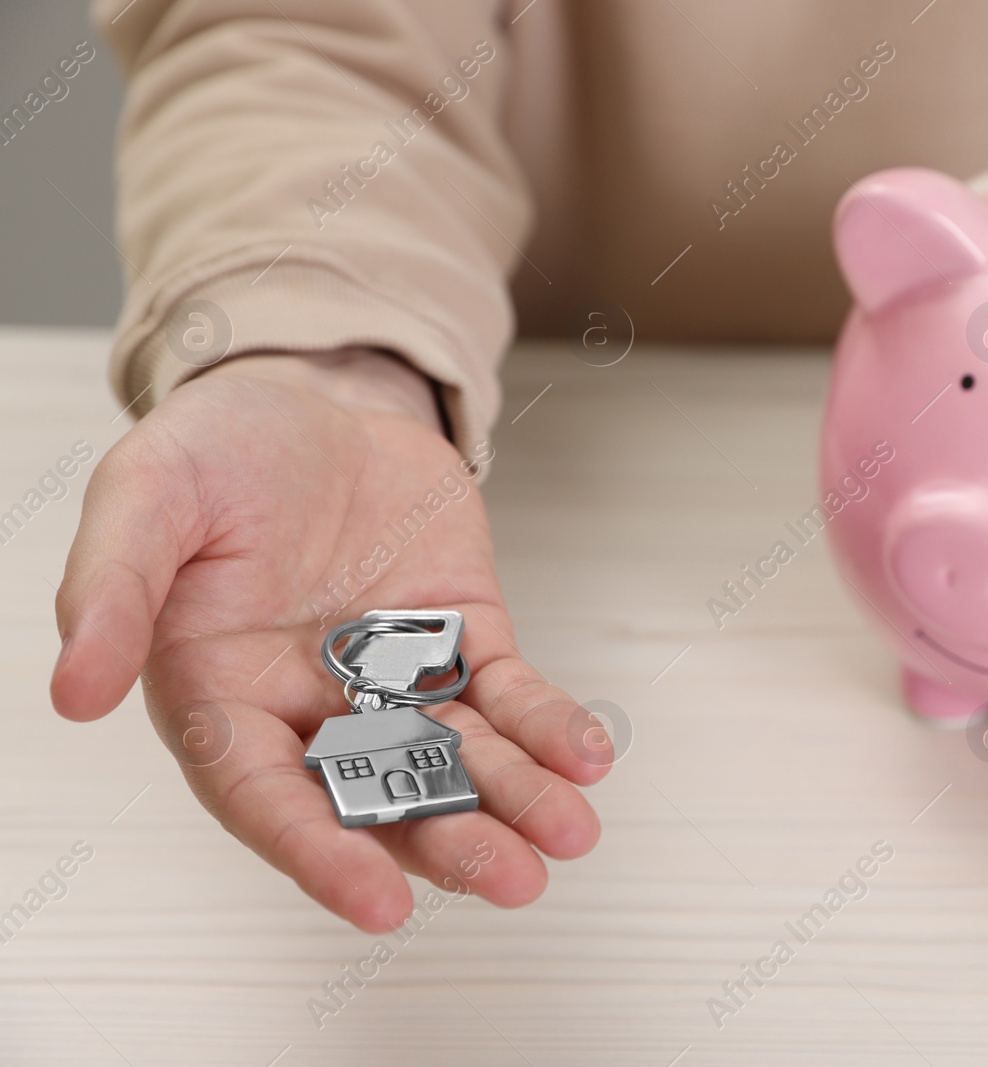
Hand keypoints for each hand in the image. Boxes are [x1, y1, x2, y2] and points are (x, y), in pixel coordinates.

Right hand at [51, 350, 608, 929]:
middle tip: (514, 879)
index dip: (320, 854)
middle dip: (450, 839)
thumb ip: (113, 588)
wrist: (314, 397)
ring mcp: (395, 678)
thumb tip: (74, 690)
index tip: (380, 906)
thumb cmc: (218, 448)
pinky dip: (548, 724)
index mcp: (223, 698)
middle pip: (383, 796)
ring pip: (459, 759)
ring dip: (516, 798)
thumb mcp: (148, 494)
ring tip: (570, 832)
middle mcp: (313, 708)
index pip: (269, 799)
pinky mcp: (462, 638)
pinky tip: (586, 753)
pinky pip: (509, 695)